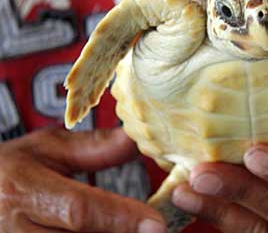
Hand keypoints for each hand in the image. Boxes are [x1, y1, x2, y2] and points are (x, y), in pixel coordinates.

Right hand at [0, 127, 165, 232]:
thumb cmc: (6, 173)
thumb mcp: (43, 150)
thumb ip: (93, 148)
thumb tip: (137, 140)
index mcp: (21, 189)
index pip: (79, 210)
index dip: (121, 218)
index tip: (156, 223)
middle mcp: (15, 229)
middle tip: (150, 228)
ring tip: (130, 228)